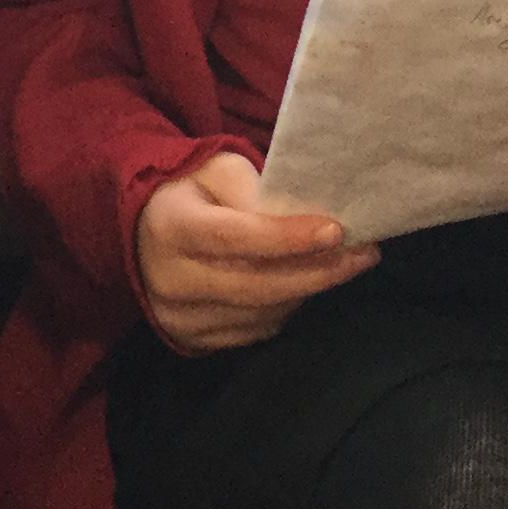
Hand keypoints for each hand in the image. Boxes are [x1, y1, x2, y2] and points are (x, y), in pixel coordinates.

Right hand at [134, 150, 377, 355]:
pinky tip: (303, 285)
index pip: (235, 238)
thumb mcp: (217, 168)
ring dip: (308, 291)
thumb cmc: (190, 192)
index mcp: (171, 228)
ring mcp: (178, 317)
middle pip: (256, 285)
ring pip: (261, 313)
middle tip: (364, 253)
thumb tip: (303, 217)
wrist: (144, 232)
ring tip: (341, 265)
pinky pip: (254, 331)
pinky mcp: (191, 340)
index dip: (288, 237)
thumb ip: (255, 187)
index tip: (336, 230)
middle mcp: (170, 280)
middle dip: (318, 271)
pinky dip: (286, 309)